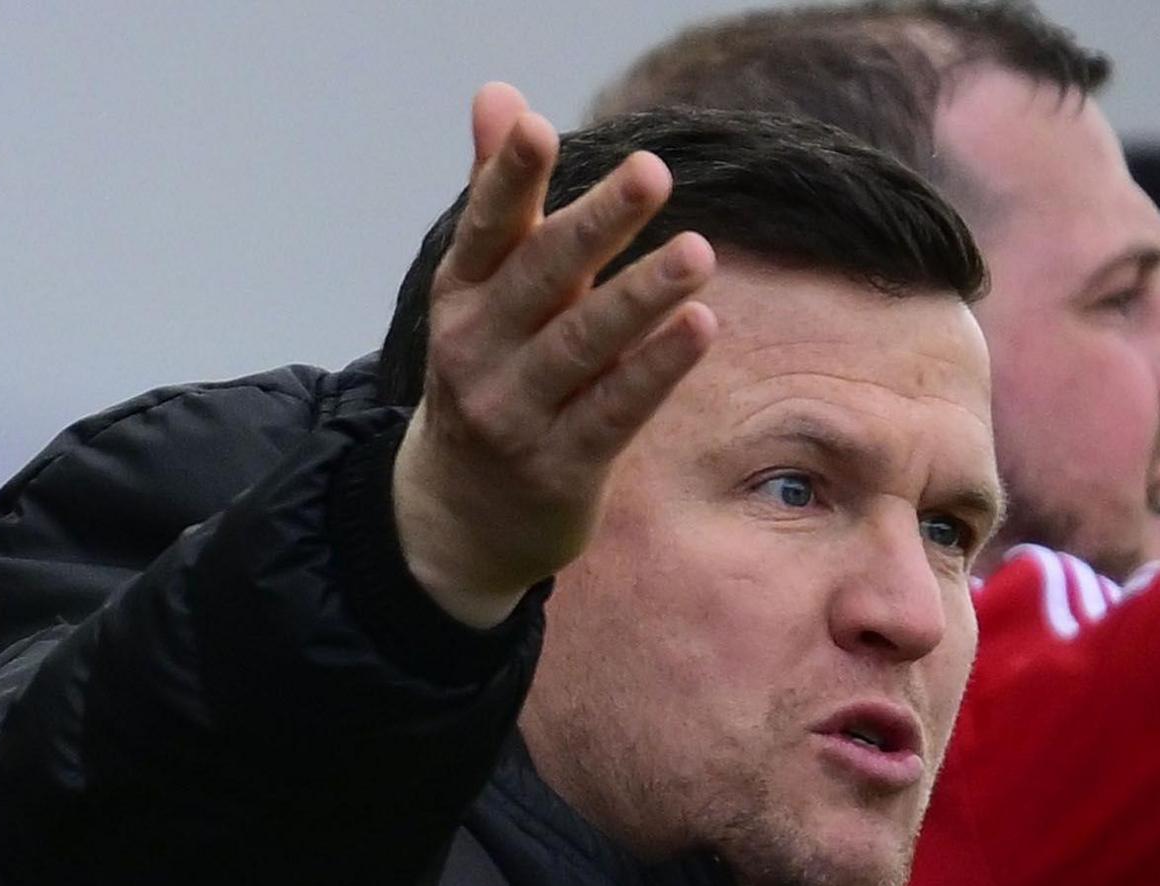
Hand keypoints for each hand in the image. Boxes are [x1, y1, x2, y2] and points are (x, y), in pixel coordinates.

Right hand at [392, 84, 718, 626]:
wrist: (460, 517)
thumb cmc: (491, 376)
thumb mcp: (484, 291)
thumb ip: (501, 196)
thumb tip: (501, 95)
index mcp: (460, 295)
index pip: (486, 228)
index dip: (508, 178)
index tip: (539, 126)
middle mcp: (478, 349)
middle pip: (541, 277)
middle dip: (596, 223)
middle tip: (652, 171)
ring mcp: (515, 413)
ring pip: (582, 344)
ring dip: (642, 297)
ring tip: (698, 252)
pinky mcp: (560, 467)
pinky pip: (615, 411)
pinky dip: (656, 370)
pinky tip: (700, 328)